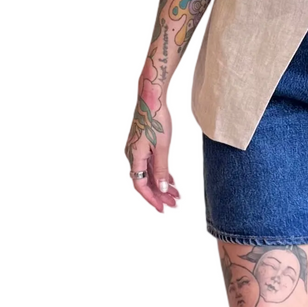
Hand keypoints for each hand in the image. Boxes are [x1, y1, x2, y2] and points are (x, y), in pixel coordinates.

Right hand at [125, 64, 180, 212]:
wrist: (151, 98)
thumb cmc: (156, 119)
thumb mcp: (162, 147)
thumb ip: (161, 169)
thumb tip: (161, 189)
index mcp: (134, 157)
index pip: (140, 185)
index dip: (151, 198)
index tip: (162, 208)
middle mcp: (132, 155)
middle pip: (145, 181)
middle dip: (159, 194)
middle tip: (174, 203)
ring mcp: (137, 149)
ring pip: (148, 172)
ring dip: (161, 184)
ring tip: (175, 194)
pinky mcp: (142, 143)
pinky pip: (150, 163)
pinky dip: (160, 172)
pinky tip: (170, 179)